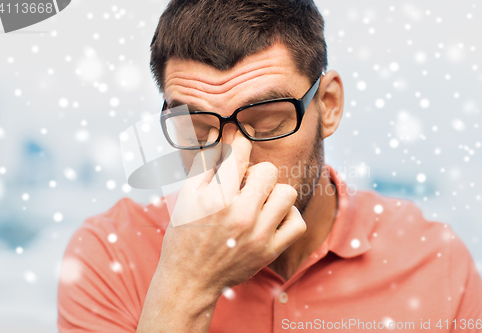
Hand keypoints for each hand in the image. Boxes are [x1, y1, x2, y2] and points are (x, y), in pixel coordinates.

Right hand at [136, 127, 305, 331]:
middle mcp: (240, 215)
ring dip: (273, 193)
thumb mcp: (186, 196)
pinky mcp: (270, 251)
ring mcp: (258, 235)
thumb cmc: (184, 235)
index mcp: (216, 198)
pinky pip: (297, 223)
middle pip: (268, 171)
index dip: (240, 141)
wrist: (189, 281)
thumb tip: (218, 133)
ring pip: (287, 193)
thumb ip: (205, 163)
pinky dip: (287, 216)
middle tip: (244, 184)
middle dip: (256, 172)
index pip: (240, 153)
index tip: (241, 141)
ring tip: (259, 201)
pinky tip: (271, 217)